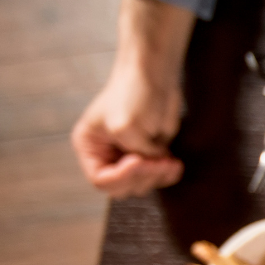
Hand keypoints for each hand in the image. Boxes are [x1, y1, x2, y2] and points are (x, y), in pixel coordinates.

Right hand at [72, 65, 183, 195]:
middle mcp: (107, 155)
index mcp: (89, 147)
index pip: (100, 181)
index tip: (140, 160)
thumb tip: (155, 167)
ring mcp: (130, 157)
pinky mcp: (151, 154)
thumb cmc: (134, 94)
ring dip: (158, 177)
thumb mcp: (127, 126)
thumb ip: (138, 153)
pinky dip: (167, 175)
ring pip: (142, 186)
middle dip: (143, 177)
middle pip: (123, 188)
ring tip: (170, 160)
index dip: (122, 177)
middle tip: (161, 161)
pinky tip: (174, 163)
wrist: (155, 76)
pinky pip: (158, 178)